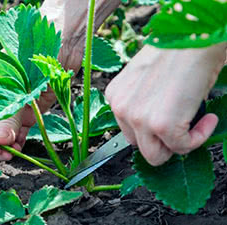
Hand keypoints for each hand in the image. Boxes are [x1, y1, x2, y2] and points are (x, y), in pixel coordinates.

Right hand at [0, 0, 119, 159]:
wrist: (63, 45)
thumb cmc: (37, 52)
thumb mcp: (20, 83)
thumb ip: (9, 111)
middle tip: (2, 155)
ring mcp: (10, 105)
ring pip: (0, 133)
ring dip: (4, 146)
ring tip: (12, 155)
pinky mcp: (27, 110)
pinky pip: (18, 131)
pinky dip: (18, 141)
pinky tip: (20, 148)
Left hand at [106, 43, 226, 165]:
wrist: (193, 39)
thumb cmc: (173, 54)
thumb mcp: (144, 81)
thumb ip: (142, 104)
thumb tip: (153, 128)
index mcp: (115, 97)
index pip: (128, 131)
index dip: (149, 133)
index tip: (164, 128)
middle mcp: (121, 108)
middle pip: (139, 146)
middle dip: (161, 142)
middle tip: (179, 127)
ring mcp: (138, 118)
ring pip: (155, 156)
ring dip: (176, 144)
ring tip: (192, 123)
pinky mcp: (161, 125)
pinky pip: (182, 148)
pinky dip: (198, 138)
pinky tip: (207, 119)